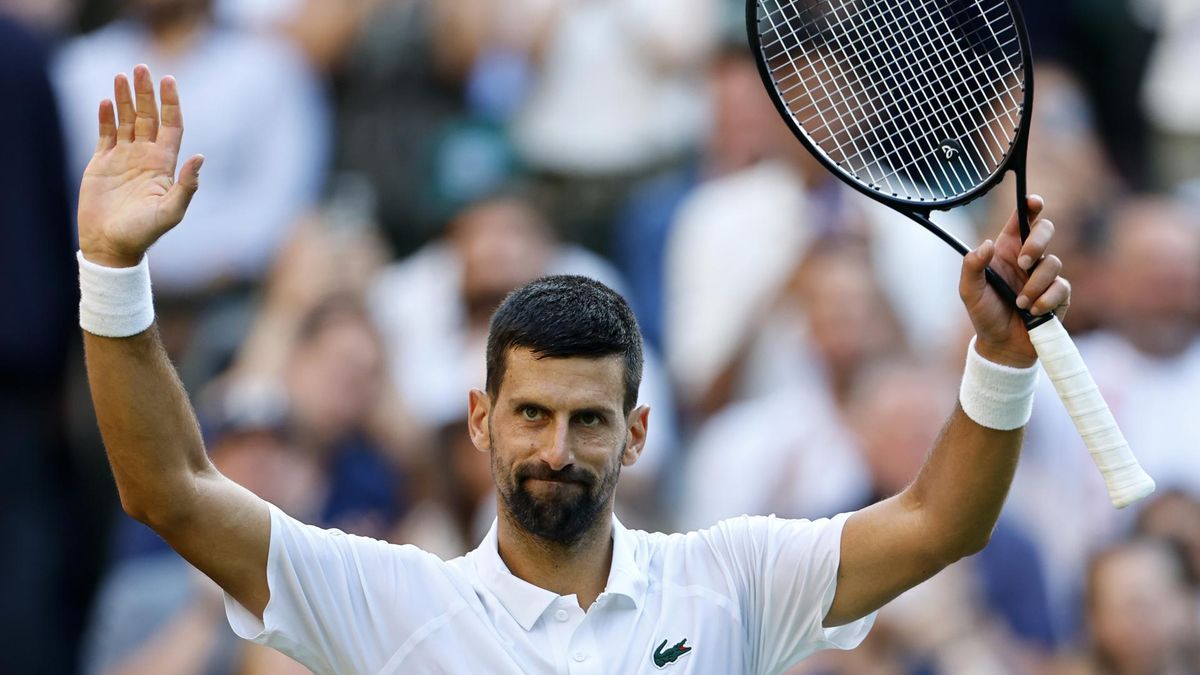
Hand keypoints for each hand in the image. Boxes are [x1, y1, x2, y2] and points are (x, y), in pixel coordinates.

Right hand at [77, 64, 203, 267]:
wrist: (111, 245)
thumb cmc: (144, 232)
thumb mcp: (171, 211)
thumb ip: (187, 185)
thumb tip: (201, 157)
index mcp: (164, 164)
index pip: (171, 125)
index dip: (171, 103)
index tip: (169, 80)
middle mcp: (146, 157)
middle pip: (148, 116)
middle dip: (146, 93)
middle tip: (141, 68)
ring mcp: (123, 158)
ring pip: (126, 121)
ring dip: (125, 99)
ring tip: (122, 76)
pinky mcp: (102, 163)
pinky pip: (105, 134)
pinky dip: (106, 117)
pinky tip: (107, 101)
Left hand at [959, 195, 1070, 367]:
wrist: (1002, 345)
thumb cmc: (984, 314)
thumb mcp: (969, 291)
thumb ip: (972, 266)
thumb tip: (987, 244)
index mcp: (1006, 250)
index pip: (1021, 220)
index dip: (1030, 206)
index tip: (1034, 202)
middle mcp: (1027, 258)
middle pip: (1045, 230)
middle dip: (1037, 242)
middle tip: (1022, 262)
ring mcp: (1045, 275)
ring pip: (1052, 263)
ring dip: (1034, 285)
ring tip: (1019, 303)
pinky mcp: (1059, 293)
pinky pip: (1060, 287)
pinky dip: (1044, 300)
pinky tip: (1032, 311)